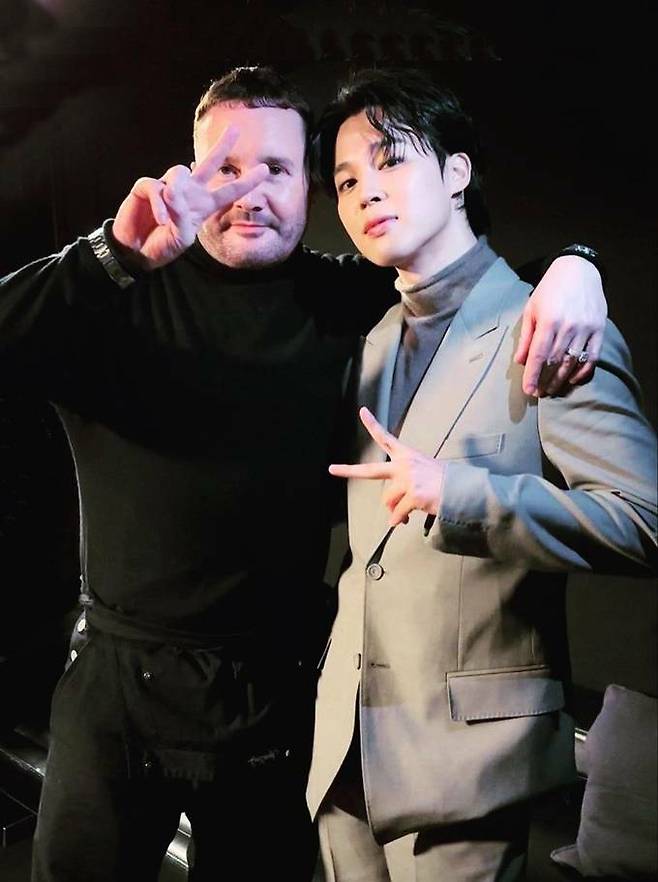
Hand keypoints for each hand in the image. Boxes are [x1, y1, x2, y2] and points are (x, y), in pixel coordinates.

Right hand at [112, 126, 268, 268]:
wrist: (135, 251)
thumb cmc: (162, 245)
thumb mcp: (182, 238)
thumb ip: (183, 219)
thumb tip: (172, 194)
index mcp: (203, 206)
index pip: (228, 192)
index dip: (246, 182)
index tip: (265, 170)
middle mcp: (188, 192)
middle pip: (208, 164)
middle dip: (222, 146)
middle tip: (235, 129)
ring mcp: (167, 187)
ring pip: (178, 172)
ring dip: (177, 191)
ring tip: (172, 208)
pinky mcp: (146, 188)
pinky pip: (155, 187)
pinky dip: (159, 205)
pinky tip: (161, 219)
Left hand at [329, 407, 444, 526]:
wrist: (463, 491)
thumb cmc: (445, 482)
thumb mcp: (425, 473)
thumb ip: (404, 485)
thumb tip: (393, 510)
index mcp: (407, 456)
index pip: (386, 438)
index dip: (373, 425)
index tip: (362, 412)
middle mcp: (404, 466)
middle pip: (370, 471)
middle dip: (348, 470)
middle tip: (331, 469)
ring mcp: (408, 481)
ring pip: (387, 500)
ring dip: (394, 510)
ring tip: (405, 514)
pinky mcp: (413, 497)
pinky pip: (397, 514)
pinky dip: (398, 521)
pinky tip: (404, 522)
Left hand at [514, 255, 606, 395]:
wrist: (579, 270)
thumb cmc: (550, 290)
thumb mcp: (532, 309)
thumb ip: (527, 336)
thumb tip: (520, 361)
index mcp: (549, 321)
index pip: (539, 355)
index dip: (533, 375)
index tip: (528, 390)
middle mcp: (569, 326)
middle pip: (556, 362)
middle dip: (545, 380)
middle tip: (538, 393)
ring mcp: (586, 329)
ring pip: (573, 362)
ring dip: (562, 380)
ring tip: (552, 389)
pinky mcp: (599, 329)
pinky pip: (592, 357)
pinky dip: (583, 371)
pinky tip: (572, 379)